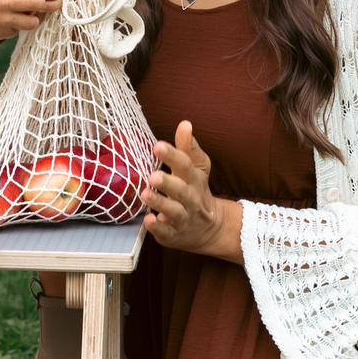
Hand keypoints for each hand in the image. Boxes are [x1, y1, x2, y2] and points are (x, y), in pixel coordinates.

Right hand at [0, 0, 54, 40]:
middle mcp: (4, 4)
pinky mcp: (4, 32)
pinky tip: (20, 22)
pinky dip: (21, 26)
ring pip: (31, 21)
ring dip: (35, 18)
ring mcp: (5, 20)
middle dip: (41, 0)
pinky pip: (19, 30)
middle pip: (33, 1)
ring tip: (34, 14)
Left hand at [145, 121, 240, 260]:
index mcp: (194, 180)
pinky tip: (148, 220)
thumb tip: (184, 123)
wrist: (211, 229)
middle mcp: (191, 199)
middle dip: (168, 183)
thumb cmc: (196, 192)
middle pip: (182, 190)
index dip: (172, 155)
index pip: (186, 165)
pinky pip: (167, 232)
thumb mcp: (197, 170)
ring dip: (160, 203)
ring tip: (145, 194)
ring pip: (174, 211)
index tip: (158, 146)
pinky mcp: (174, 235)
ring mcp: (183, 218)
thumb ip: (188, 148)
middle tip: (153, 175)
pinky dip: (158, 228)